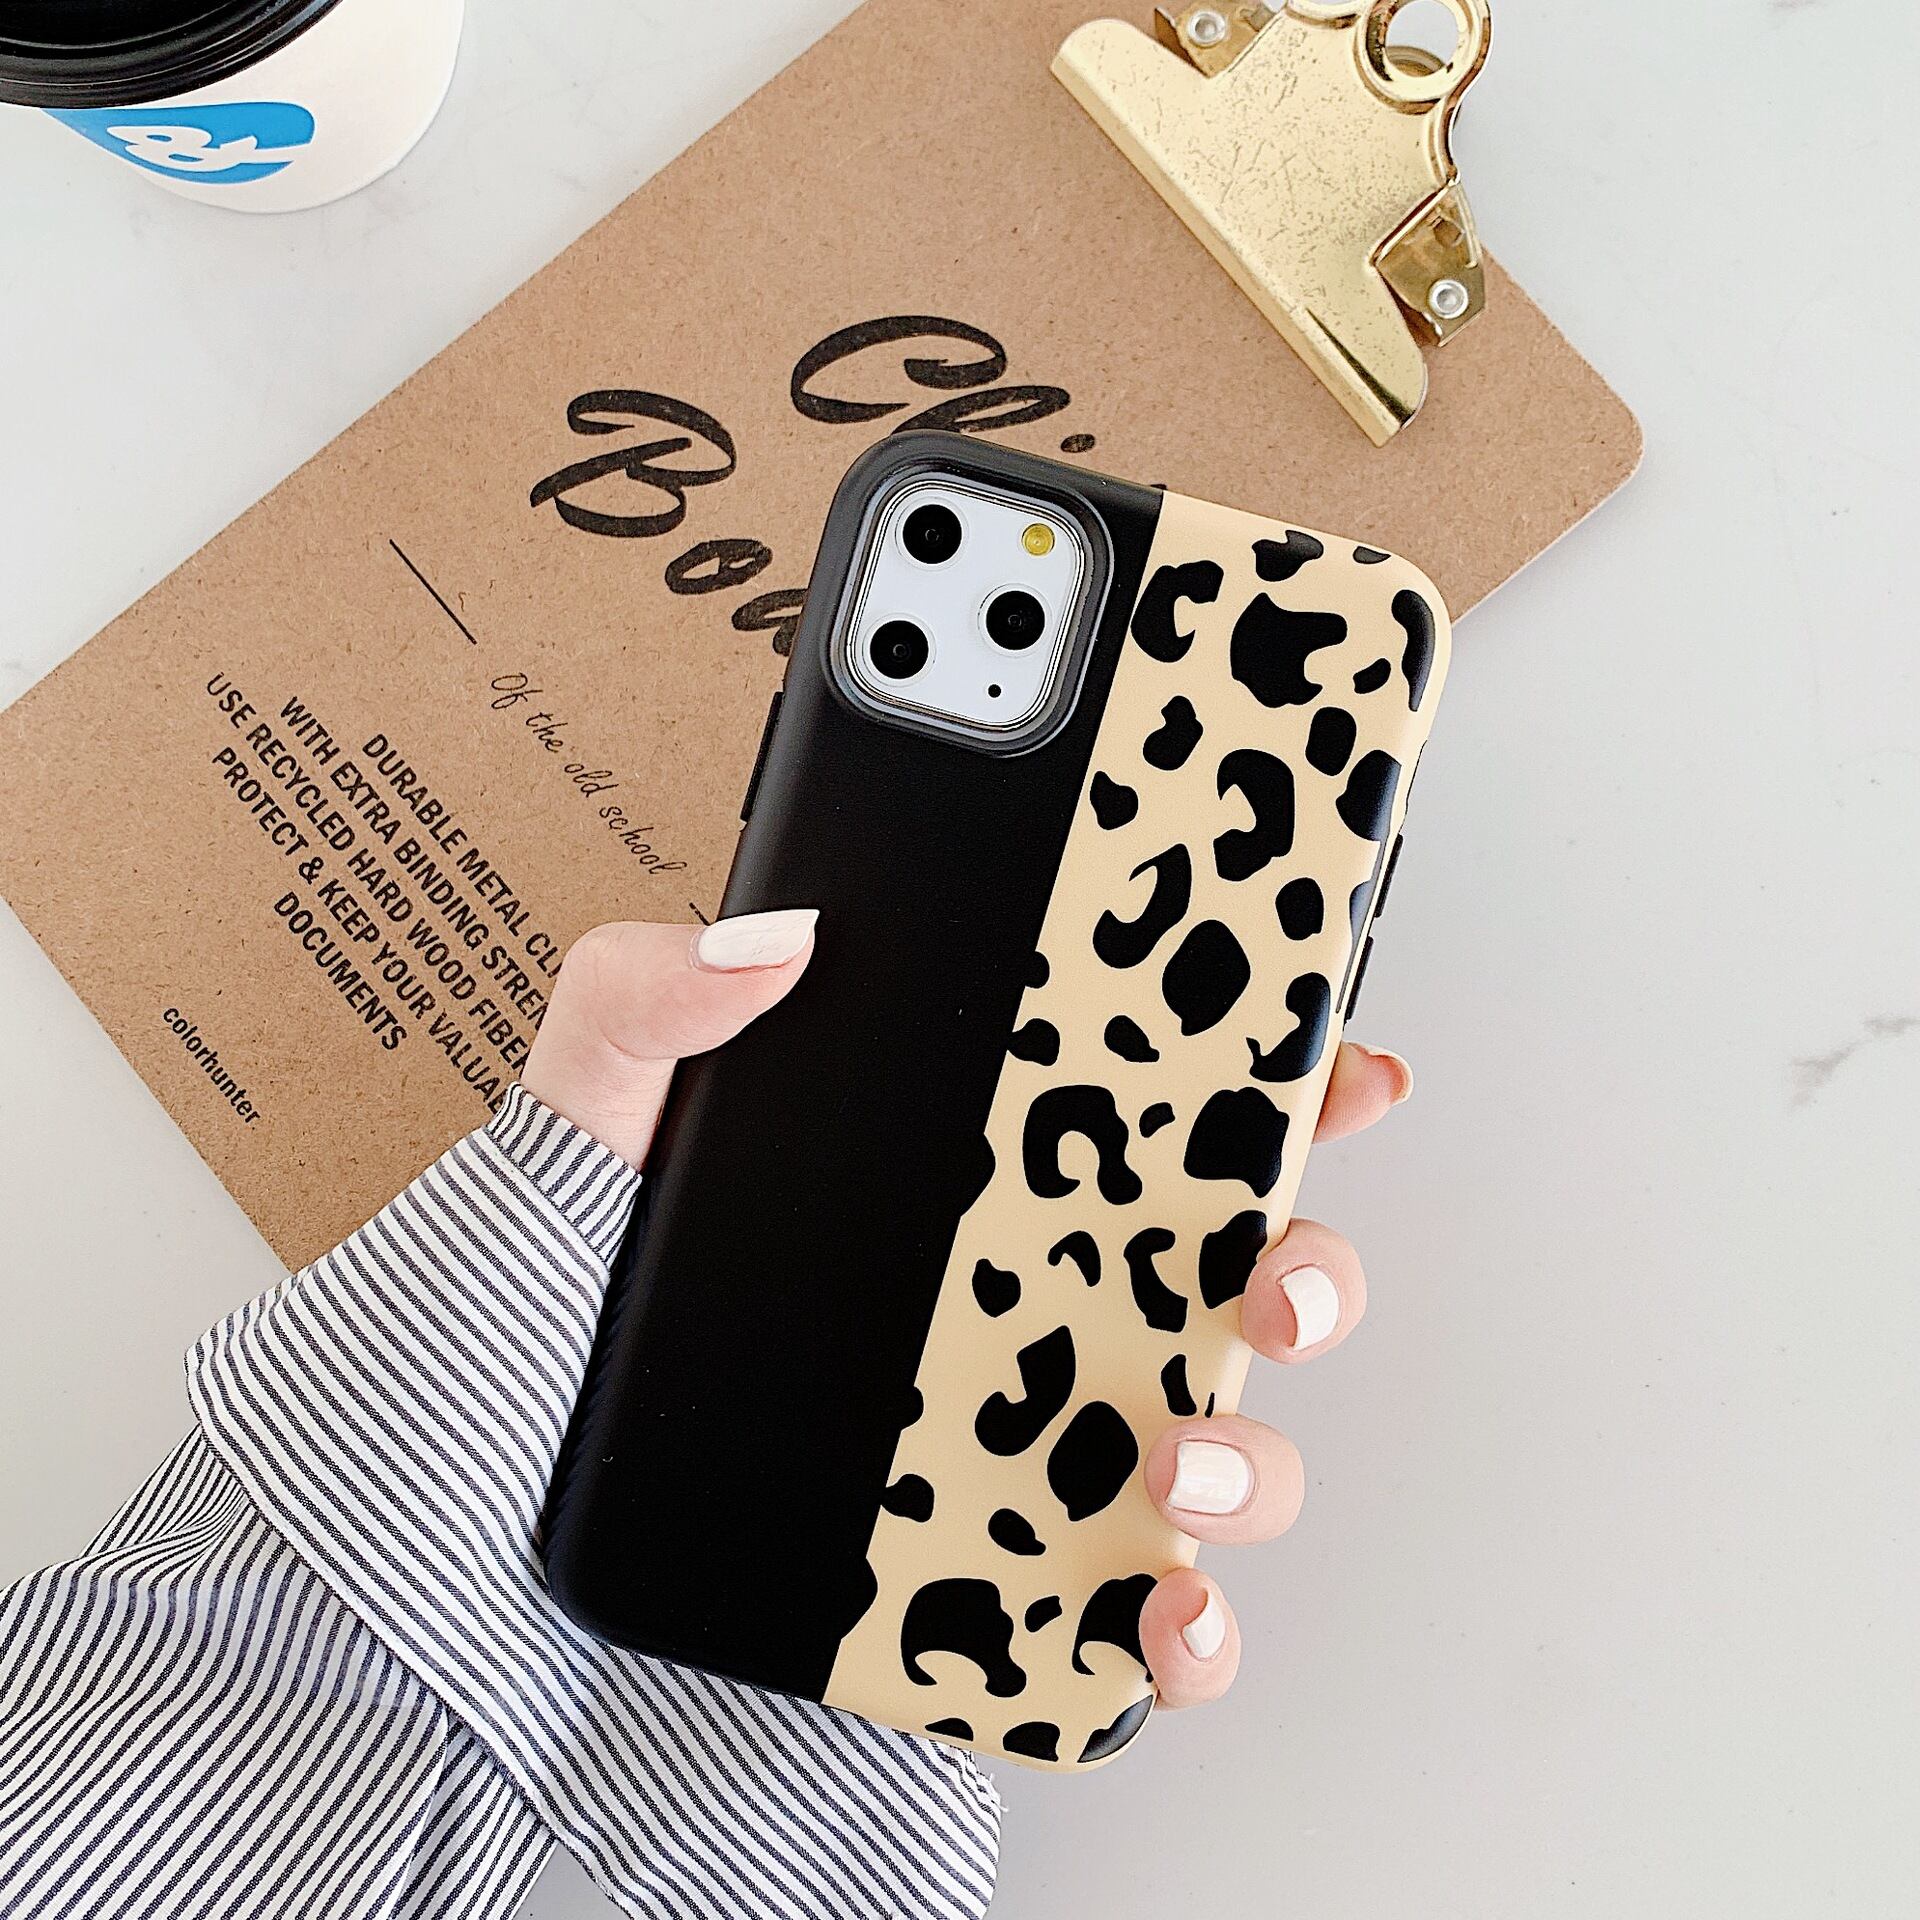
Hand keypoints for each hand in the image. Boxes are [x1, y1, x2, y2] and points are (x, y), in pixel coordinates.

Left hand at [524, 914, 1412, 1713]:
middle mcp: (1031, 1311)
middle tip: (1265, 1266)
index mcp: (973, 1176)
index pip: (1164, 1115)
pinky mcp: (1001, 1586)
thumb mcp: (586, 1118)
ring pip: (1228, 1447)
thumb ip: (648, 995)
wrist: (486, 1511)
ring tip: (1171, 1449)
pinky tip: (1156, 1605)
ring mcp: (1029, 1451)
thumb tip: (774, 933)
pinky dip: (1192, 1624)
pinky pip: (1146, 1616)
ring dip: (1253, 1454)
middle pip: (1239, 1277)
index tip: (1340, 1062)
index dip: (1280, 1083)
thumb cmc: (558, 1298)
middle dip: (1308, 1267)